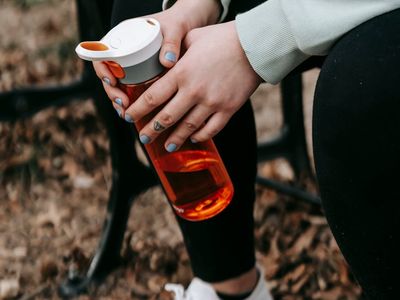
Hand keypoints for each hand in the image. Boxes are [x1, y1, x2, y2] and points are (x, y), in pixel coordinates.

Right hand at [92, 0, 220, 111]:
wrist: (189, 25)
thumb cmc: (179, 22)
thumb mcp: (175, 28)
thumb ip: (172, 41)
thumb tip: (168, 61)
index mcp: (124, 36)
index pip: (102, 53)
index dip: (102, 68)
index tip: (112, 81)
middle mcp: (125, 52)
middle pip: (108, 74)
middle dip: (112, 92)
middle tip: (123, 105)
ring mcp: (132, 65)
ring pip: (118, 85)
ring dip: (120, 101)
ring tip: (127, 114)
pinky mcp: (142, 75)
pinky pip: (132, 90)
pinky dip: (132, 102)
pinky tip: (137, 113)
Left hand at [125, 21, 261, 150]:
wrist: (254, 45)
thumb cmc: (221, 38)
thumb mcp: (192, 38)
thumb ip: (175, 52)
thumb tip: (162, 61)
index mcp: (181, 73)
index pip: (152, 97)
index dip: (137, 110)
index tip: (129, 117)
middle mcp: (194, 91)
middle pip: (166, 117)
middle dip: (151, 130)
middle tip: (143, 137)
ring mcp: (212, 102)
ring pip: (188, 127)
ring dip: (175, 138)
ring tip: (167, 146)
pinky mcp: (228, 109)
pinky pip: (211, 129)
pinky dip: (200, 136)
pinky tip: (193, 139)